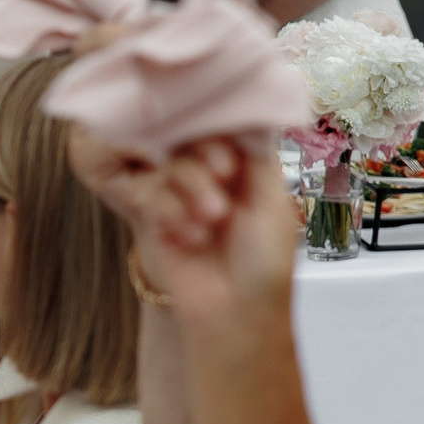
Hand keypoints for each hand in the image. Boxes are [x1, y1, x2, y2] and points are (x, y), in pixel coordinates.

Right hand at [87, 139, 298, 321]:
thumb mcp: (272, 204)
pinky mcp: (157, 216)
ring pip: (173, 165)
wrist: (233, 315)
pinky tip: (191, 238)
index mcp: (251, 170)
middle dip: (207, 157)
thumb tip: (250, 109)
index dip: (225, 127)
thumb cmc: (263, 266)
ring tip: (212, 220)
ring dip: (192, 187)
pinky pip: (152, 194)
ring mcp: (184, 195)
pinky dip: (172, 213)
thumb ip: (258, 156)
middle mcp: (216, 177)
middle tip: (223, 175)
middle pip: (196, 140)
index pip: (230, 128)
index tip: (228, 136)